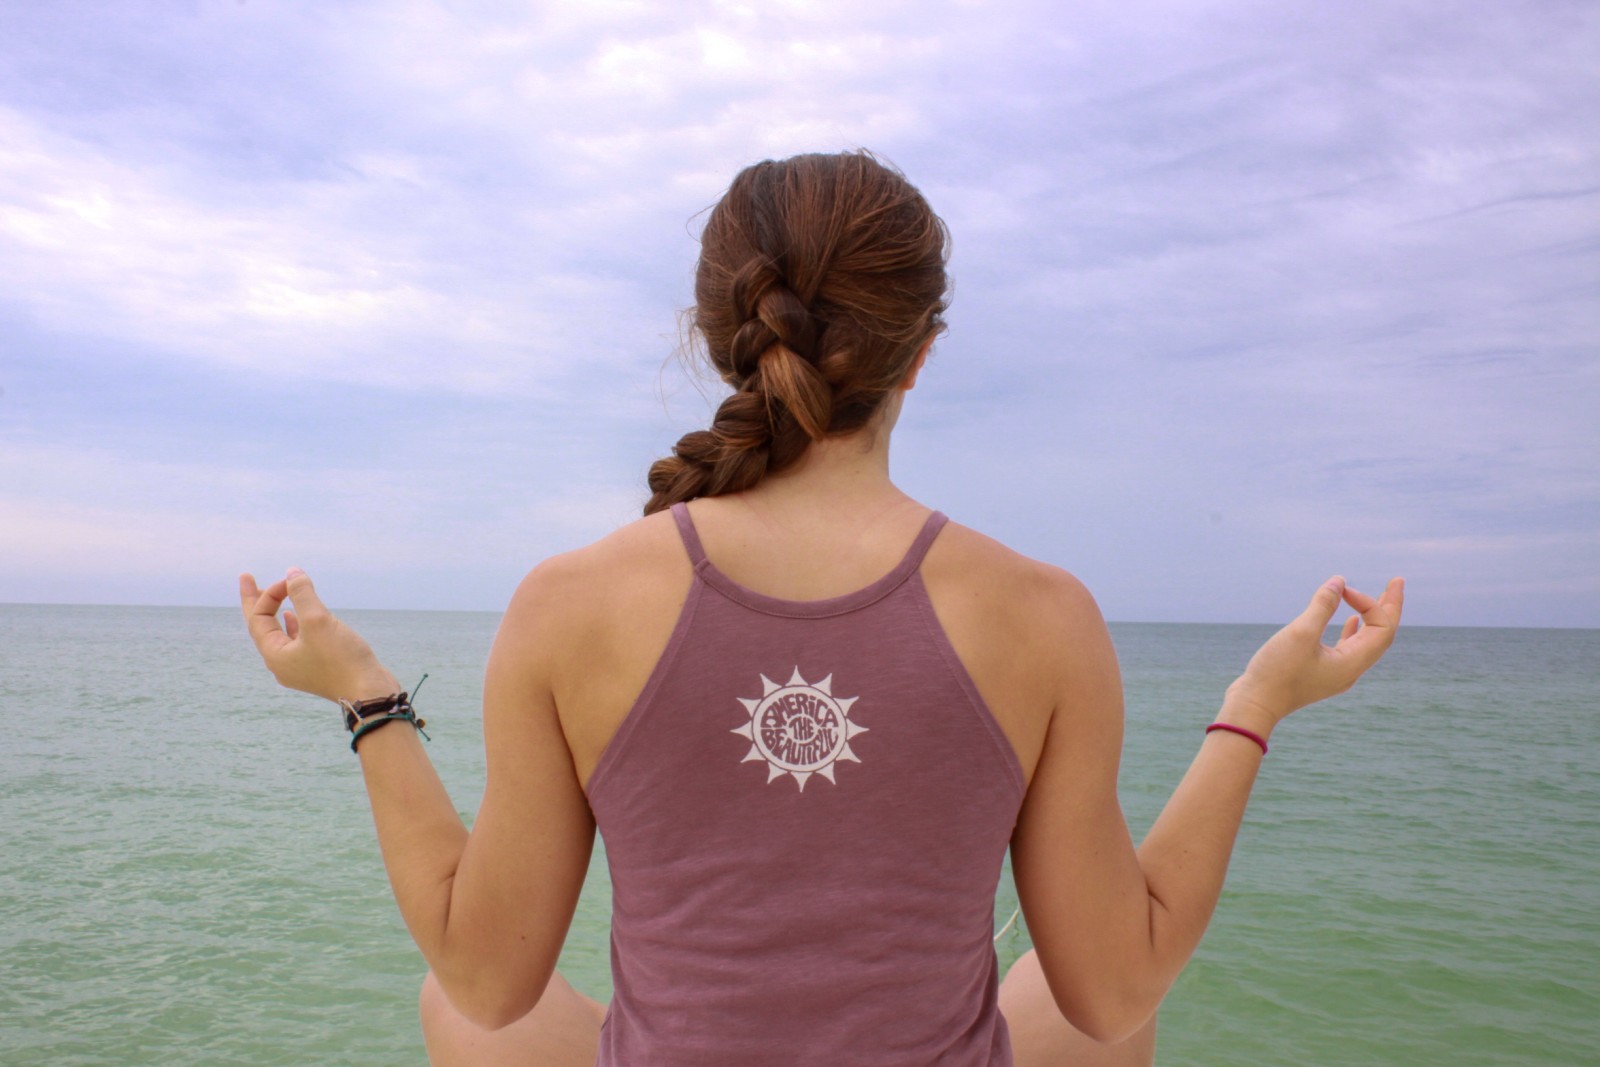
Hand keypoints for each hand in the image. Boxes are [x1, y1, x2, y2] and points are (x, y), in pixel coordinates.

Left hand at [239, 568, 398, 703]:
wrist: (369, 693)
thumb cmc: (342, 660)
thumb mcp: (319, 621)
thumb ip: (302, 594)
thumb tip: (292, 572)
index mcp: (275, 655)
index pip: (259, 618)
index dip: (270, 594)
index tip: (291, 580)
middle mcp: (281, 664)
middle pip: (261, 627)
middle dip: (257, 601)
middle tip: (246, 578)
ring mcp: (299, 668)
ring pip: (279, 634)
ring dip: (275, 612)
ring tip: (272, 597)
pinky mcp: (317, 668)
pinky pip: (296, 642)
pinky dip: (294, 625)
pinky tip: (296, 618)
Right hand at [1225, 575, 1404, 730]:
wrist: (1255, 705)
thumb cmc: (1277, 672)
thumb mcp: (1300, 634)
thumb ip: (1322, 606)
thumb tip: (1339, 581)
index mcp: (1353, 663)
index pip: (1380, 628)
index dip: (1369, 603)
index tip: (1343, 590)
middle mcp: (1352, 670)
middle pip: (1382, 635)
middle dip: (1389, 607)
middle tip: (1397, 581)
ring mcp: (1338, 673)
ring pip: (1367, 641)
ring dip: (1373, 618)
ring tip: (1380, 598)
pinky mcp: (1323, 672)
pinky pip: (1349, 648)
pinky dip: (1353, 630)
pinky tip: (1350, 621)